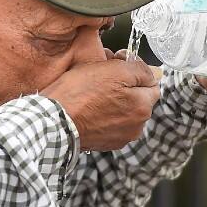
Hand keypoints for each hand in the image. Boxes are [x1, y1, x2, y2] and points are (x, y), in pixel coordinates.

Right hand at [42, 53, 160, 151]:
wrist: (54, 121)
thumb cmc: (80, 95)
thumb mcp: (113, 70)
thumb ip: (139, 70)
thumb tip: (150, 72)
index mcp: (143, 107)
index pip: (151, 83)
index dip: (135, 70)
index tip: (119, 63)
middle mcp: (137, 126)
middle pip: (138, 98)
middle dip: (125, 86)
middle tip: (103, 77)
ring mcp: (121, 137)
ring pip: (124, 111)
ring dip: (114, 101)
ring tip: (94, 94)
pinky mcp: (105, 143)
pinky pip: (110, 123)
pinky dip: (103, 115)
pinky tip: (90, 108)